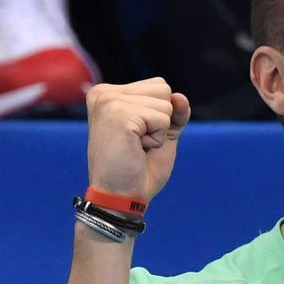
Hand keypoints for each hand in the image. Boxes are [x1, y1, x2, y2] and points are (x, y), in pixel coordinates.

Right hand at [85, 78, 190, 200]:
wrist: (121, 197)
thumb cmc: (138, 170)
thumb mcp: (162, 135)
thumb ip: (173, 113)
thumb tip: (180, 96)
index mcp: (108, 93)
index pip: (159, 85)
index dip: (161, 115)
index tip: (139, 136)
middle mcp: (103, 92)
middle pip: (164, 88)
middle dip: (161, 121)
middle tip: (138, 143)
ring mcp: (109, 102)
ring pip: (166, 103)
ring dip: (159, 131)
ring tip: (136, 146)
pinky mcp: (118, 114)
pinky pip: (163, 119)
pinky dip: (157, 139)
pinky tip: (136, 149)